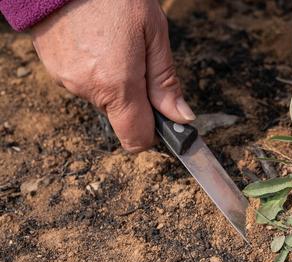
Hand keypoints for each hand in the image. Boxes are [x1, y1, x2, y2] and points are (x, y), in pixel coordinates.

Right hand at [31, 0, 194, 151]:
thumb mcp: (154, 33)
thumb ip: (166, 81)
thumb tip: (181, 117)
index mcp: (117, 85)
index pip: (136, 139)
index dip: (153, 133)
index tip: (162, 116)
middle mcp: (88, 89)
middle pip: (121, 115)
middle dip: (135, 96)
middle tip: (138, 57)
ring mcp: (66, 79)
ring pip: (101, 96)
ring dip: (113, 78)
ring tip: (113, 41)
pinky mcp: (51, 67)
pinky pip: (82, 79)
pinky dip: (92, 67)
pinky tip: (94, 39)